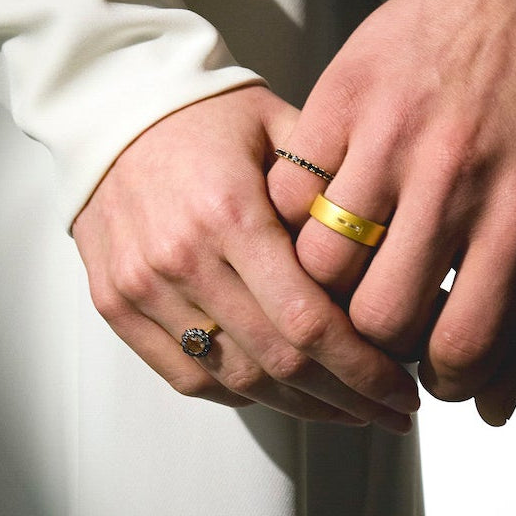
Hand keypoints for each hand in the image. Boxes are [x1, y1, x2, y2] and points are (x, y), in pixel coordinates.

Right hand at [71, 85, 418, 429]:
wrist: (112, 103)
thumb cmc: (208, 114)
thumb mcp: (283, 129)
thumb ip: (332, 195)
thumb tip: (396, 266)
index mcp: (230, 214)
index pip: (309, 322)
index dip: (364, 369)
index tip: (404, 391)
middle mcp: (182, 259)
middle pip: (278, 363)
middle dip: (347, 399)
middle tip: (391, 412)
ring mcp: (142, 288)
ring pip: (236, 380)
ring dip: (301, 406)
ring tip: (348, 410)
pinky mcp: (115, 305)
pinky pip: (187, 377)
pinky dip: (242, 394)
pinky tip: (285, 394)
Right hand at [266, 0, 515, 424]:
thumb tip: (494, 410)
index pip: (467, 345)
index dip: (445, 384)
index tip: (436, 379)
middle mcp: (454, 176)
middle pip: (382, 318)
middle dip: (379, 350)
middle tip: (387, 337)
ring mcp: (389, 137)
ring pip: (321, 268)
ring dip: (331, 294)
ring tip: (351, 286)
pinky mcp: (339, 104)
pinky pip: (290, 199)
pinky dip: (296, 225)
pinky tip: (324, 222)